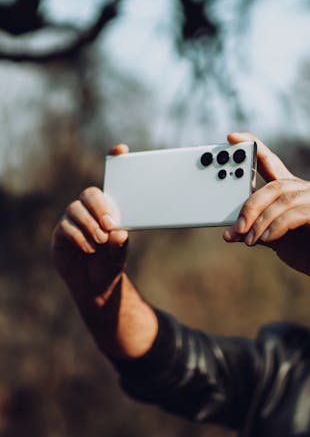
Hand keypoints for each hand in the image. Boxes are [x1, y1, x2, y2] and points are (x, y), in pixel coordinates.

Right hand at [51, 144, 129, 307]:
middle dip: (100, 207)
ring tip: (101, 241)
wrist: (96, 286)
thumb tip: (119, 234)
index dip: (114, 160)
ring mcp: (73, 220)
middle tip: (110, 224)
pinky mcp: (61, 234)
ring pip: (76, 210)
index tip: (122, 150)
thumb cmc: (111, 263)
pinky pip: (66, 228)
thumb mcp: (121, 255)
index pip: (111, 180)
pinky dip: (79, 237)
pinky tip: (89, 249)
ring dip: (90, 225)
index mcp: (109, 208)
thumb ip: (120, 245)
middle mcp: (89, 210)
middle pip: (90, 194)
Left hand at [224, 133, 309, 290]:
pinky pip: (297, 213)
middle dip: (251, 206)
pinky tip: (268, 239)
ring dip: (262, 222)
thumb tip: (229, 233)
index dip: (253, 146)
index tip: (232, 137)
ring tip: (251, 240)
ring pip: (283, 201)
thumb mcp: (273, 238)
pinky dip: (278, 226)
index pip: (271, 161)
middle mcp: (309, 187)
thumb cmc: (306, 251)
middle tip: (237, 228)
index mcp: (293, 189)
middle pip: (274, 186)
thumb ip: (254, 230)